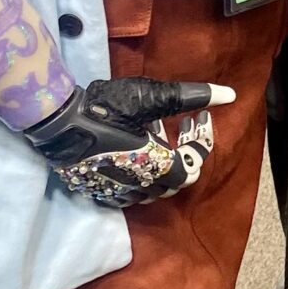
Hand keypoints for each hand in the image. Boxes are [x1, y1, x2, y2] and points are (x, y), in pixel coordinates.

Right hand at [25, 76, 235, 209]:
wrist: (57, 123)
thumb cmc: (105, 108)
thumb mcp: (150, 97)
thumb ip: (191, 97)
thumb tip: (230, 95)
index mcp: (160, 167)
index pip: (195, 163)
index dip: (202, 139)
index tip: (198, 117)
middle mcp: (143, 187)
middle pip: (177, 179)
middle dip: (183, 153)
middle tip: (176, 126)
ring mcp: (119, 193)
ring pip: (154, 189)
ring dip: (161, 166)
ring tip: (152, 138)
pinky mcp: (100, 192)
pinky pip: (130, 192)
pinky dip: (139, 175)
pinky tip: (130, 154)